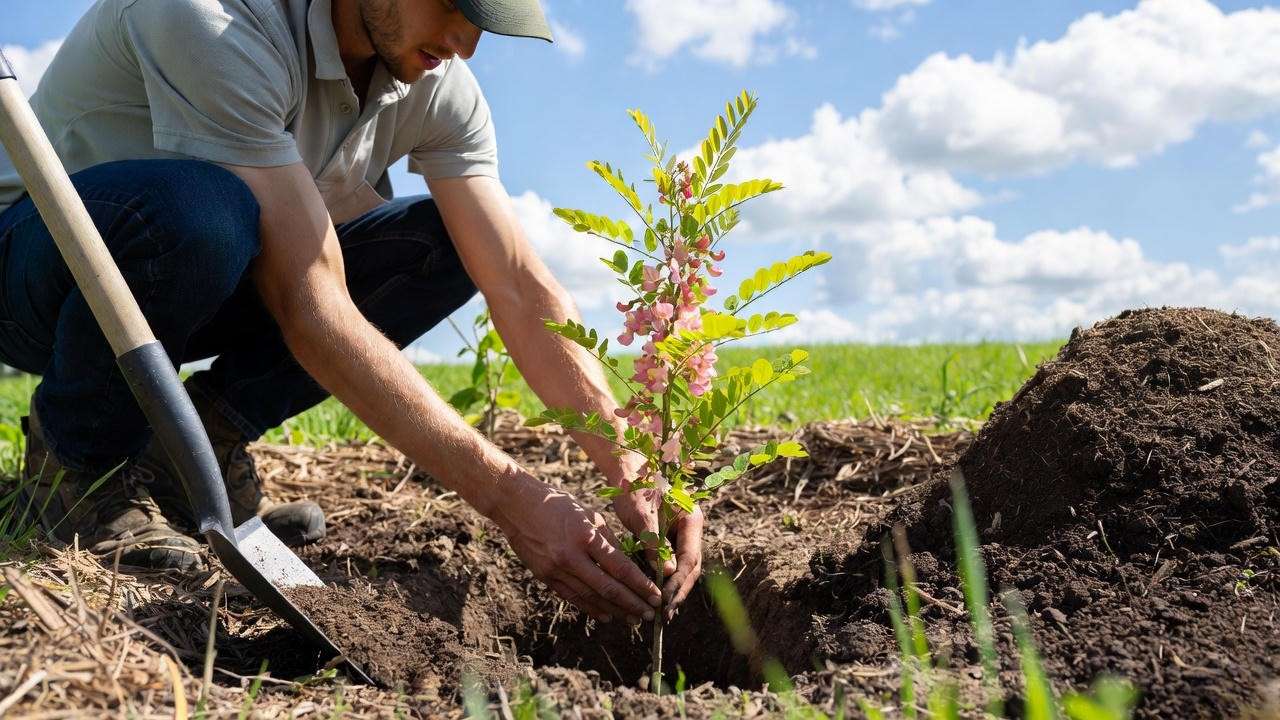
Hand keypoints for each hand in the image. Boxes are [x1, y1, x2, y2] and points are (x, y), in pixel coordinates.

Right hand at [491, 473, 661, 623]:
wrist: (516, 505)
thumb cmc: (557, 505)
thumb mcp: (588, 514)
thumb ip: (609, 540)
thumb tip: (629, 563)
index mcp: (586, 536)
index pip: (620, 567)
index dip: (640, 585)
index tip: (656, 595)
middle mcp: (571, 556)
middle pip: (608, 588)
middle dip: (632, 603)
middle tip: (650, 615)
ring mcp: (555, 569)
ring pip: (591, 597)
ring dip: (615, 611)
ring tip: (633, 620)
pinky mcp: (544, 577)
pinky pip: (572, 597)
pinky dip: (591, 608)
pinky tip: (607, 616)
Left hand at [612, 487, 704, 620]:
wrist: (627, 469)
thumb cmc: (634, 487)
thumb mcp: (643, 515)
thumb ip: (655, 542)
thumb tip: (668, 573)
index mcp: (692, 520)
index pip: (690, 559)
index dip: (678, 583)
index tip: (666, 602)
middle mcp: (690, 529)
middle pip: (690, 567)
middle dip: (678, 591)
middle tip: (665, 615)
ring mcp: (681, 534)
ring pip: (682, 568)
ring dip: (673, 590)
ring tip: (662, 614)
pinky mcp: (668, 539)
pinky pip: (670, 564)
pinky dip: (664, 581)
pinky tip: (655, 597)